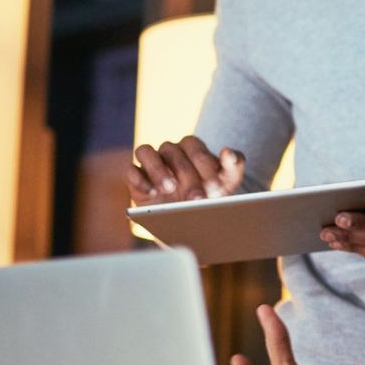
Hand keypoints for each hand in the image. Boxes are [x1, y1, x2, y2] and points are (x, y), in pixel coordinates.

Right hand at [128, 135, 244, 203]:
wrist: (191, 218)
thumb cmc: (211, 195)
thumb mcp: (227, 184)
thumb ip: (234, 166)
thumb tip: (228, 152)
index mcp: (192, 148)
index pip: (195, 147)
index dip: (206, 165)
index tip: (216, 187)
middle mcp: (169, 151)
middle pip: (173, 152)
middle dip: (187, 176)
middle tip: (198, 198)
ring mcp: (151, 163)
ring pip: (146, 151)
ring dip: (158, 169)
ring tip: (170, 189)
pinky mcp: (135, 178)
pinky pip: (131, 171)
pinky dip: (139, 179)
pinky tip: (152, 193)